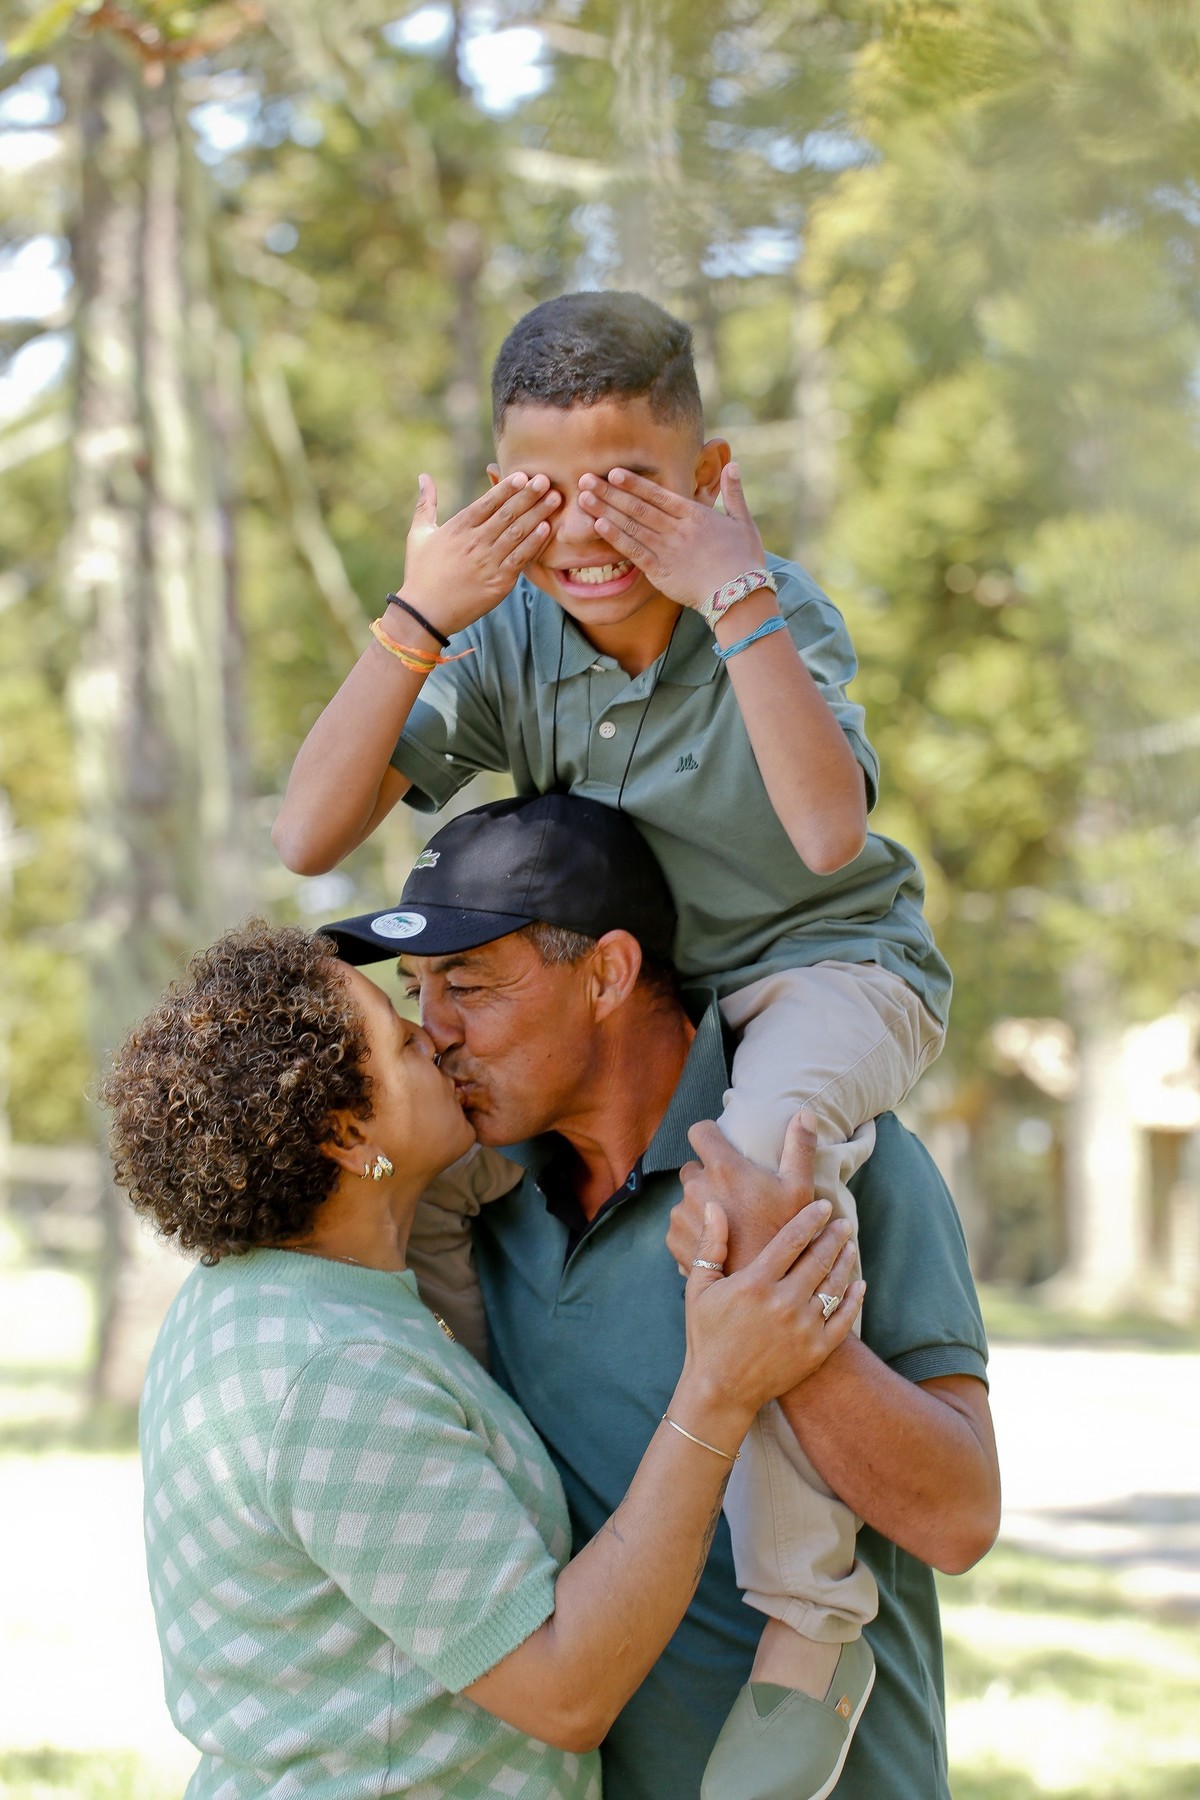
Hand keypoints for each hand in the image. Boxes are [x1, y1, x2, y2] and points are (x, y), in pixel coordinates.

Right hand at [399, 472, 561, 634]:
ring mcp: (488, 562)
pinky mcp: (499, 583)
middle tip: (546, 480)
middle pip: (507, 514)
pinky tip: (547, 528)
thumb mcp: (419, 534)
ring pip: (517, 533)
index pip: (487, 503)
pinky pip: (520, 558)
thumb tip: (423, 476)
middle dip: (528, 495)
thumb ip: (426, 504)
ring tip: (555, 499)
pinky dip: (534, 543)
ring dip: (538, 514)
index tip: (523, 475)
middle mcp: (475, 542)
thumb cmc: (420, 573)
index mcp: (458, 528)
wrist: (425, 613)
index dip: (506, 488)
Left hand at [577, 461, 766, 611]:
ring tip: (583, 498)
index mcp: (694, 514)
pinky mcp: (660, 571)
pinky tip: (598, 525)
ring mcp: (667, 549)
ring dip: (605, 510)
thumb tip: (732, 465)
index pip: (658, 494)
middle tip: (585, 479)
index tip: (613, 472)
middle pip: (637, 507)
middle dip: (609, 492)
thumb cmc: (744, 559)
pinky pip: (634, 551)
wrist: (739, 593)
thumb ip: (733, 492)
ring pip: (631, 525)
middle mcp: (676, 528)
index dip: (633, 483)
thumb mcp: (743, 521)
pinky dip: (616, 537)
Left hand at [668, 1111, 820, 1273]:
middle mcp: (696, 1187)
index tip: (722, 1146)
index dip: (710, 1136)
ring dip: (700, 1205)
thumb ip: (799, 1148)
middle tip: (734, 1196)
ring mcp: (682, 1214)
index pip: (700, 1131)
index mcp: (723, 1168)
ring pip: (686, 1199)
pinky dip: (693, 1231)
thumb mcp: (799, 1190)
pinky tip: (717, 1242)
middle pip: (693, 1168)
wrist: (763, 1286)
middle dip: (708, 1176)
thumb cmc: (784, 1234)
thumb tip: (805, 1113)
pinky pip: (679, 1225)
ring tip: (728, 1224)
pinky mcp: (675, 1239)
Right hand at [678, 1197, 862, 1427]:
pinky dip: (853, 1299)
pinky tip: (858, 1284)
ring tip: (850, 1246)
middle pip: (818, 1259)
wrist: (720, 1390)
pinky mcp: (815, 1351)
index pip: (792, 1240)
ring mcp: (803, 1328)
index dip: (811, 1219)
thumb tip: (713, 1207)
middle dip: (834, 1236)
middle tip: (843, 1222)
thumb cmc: (706, 1335)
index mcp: (755, 1283)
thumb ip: (710, 1245)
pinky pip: (843, 1320)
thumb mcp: (700, 1289)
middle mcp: (783, 1303)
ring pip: (833, 1286)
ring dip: (844, 1262)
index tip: (823, 1206)